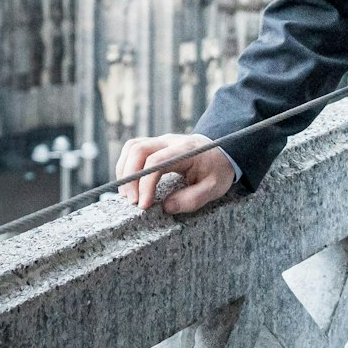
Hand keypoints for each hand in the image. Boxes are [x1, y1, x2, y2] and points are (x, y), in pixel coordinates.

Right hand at [115, 133, 235, 214]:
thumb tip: (166, 207)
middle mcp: (170, 141)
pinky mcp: (155, 145)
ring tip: (127, 195)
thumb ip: (193, 199)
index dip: (146, 184)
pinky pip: (133, 149)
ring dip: (124, 171)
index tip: (144, 205)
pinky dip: (126, 166)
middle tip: (132, 202)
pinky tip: (129, 184)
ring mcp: (161, 140)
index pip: (156, 162)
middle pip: (138, 150)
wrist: (222, 152)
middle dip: (130, 177)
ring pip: (132, 147)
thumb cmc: (218, 170)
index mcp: (185, 150)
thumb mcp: (214, 188)